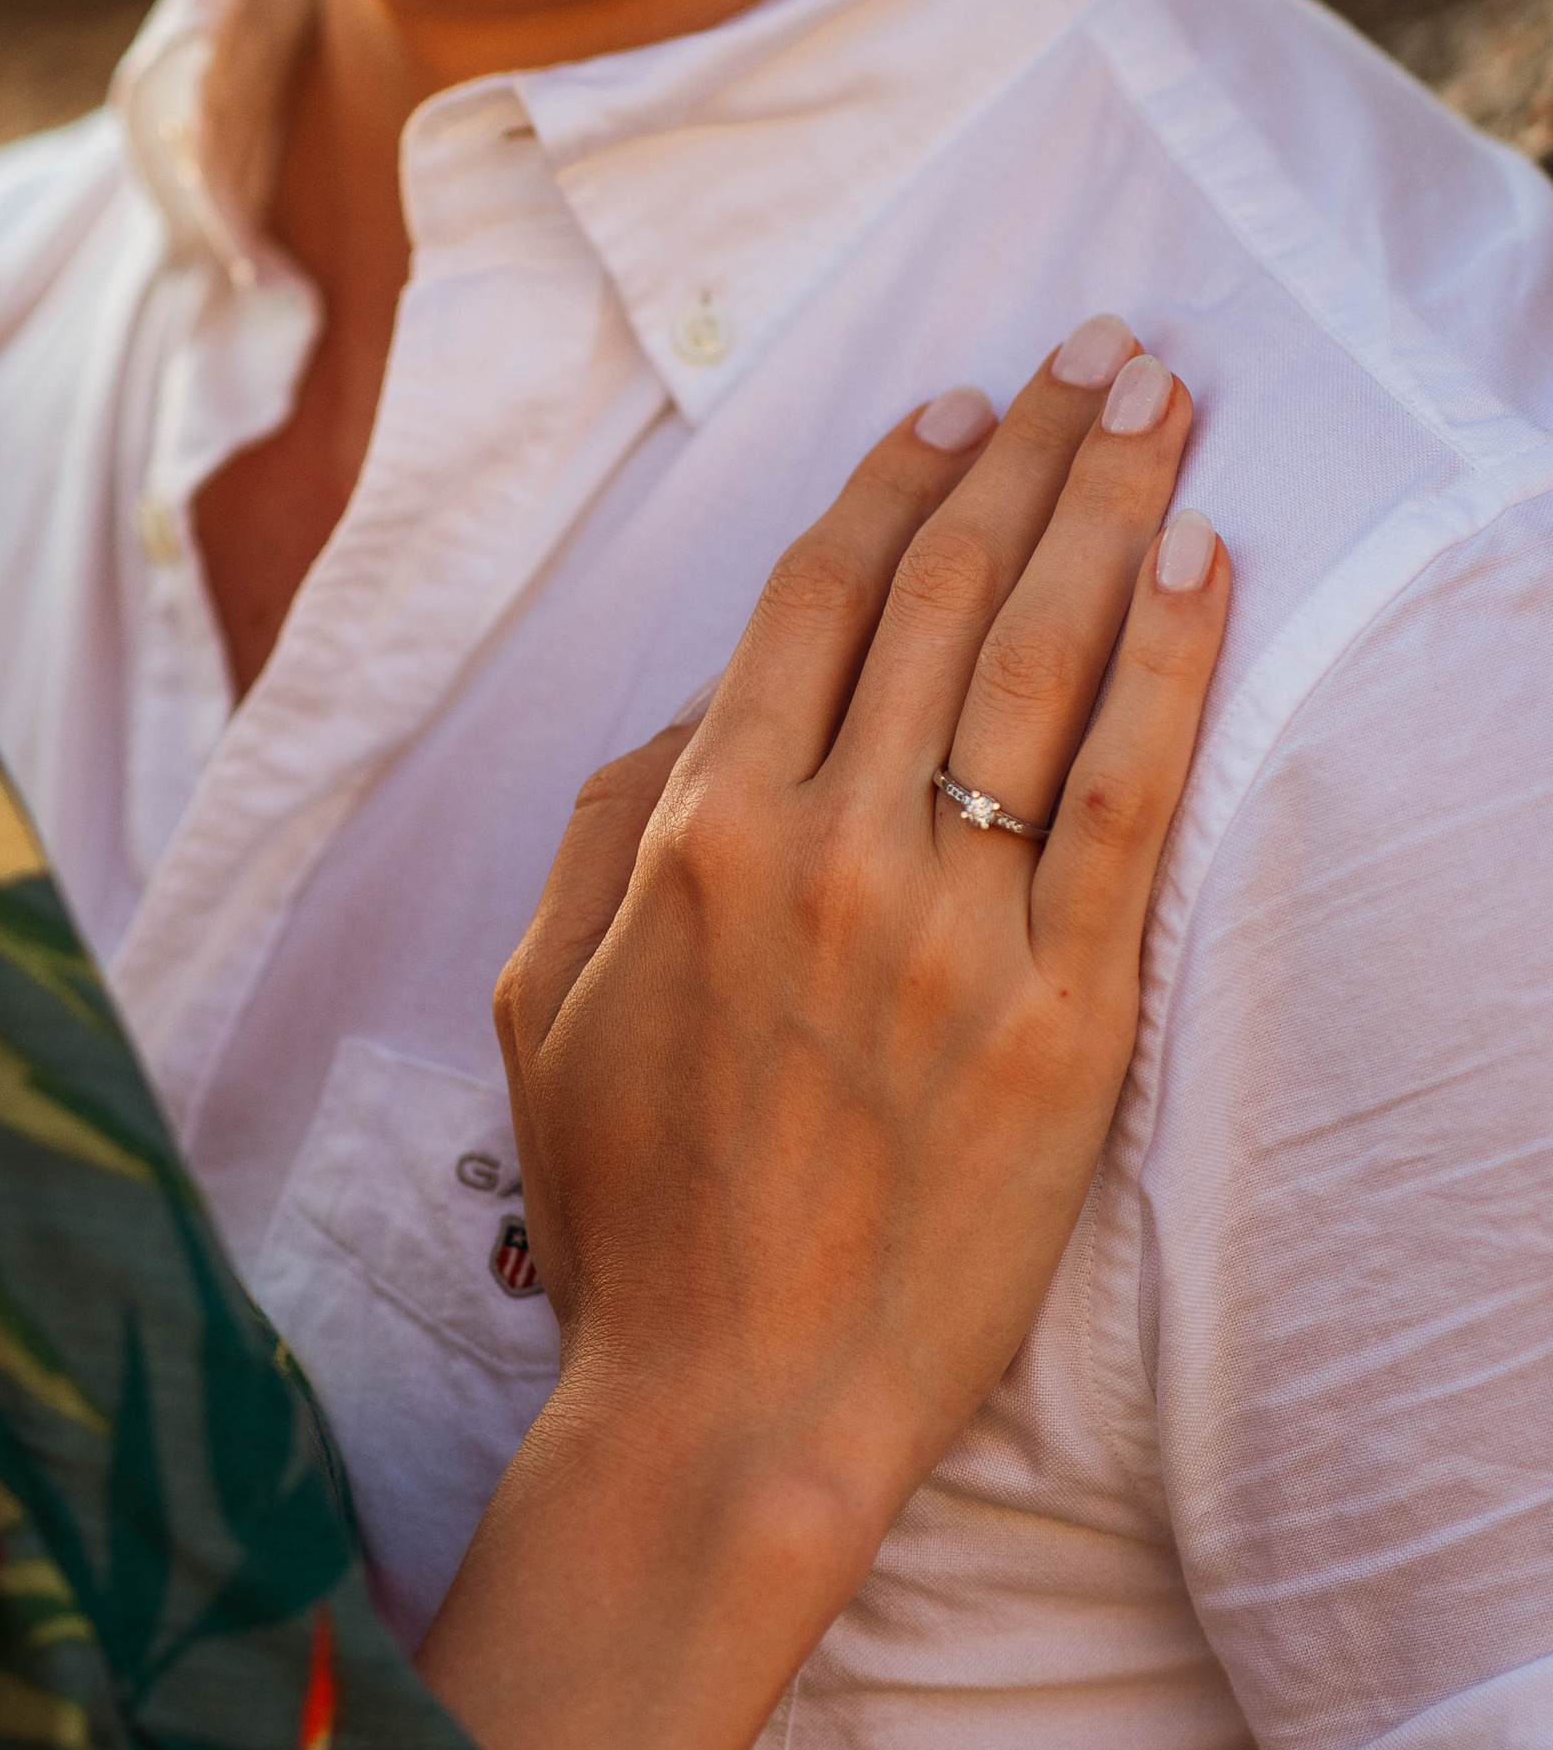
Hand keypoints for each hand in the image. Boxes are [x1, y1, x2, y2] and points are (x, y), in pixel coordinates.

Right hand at [498, 328, 1225, 1575]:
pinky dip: (1171, 669)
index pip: (816, 598)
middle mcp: (825, 849)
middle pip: (948, 593)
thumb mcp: (546, 992)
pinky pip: (1133, 802)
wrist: (732, 1399)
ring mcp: (950, 930)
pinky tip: (1203, 566)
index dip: (895, 479)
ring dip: (1111, 509)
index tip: (957, 405)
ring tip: (1165, 405)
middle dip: (1030, 448)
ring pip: (1044, 663)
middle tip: (1099, 349)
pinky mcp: (1061, 1017)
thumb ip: (610, 819)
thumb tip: (704, 704)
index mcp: (698, 832)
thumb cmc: (630, 1206)